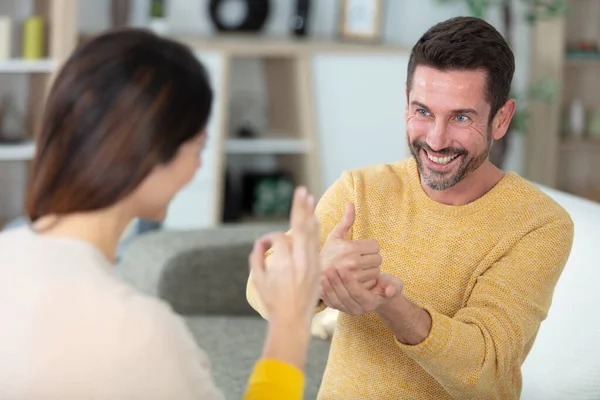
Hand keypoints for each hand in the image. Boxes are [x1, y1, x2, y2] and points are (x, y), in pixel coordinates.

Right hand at [249, 186, 320, 326]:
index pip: (279, 239)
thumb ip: (256, 258)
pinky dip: (315, 230)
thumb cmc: (273, 301)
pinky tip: (315, 218)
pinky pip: (317, 244)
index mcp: (283, 265)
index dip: (269, 239)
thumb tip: (261, 242)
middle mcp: (299, 262)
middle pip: (300, 228)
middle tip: (302, 190)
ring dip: (309, 214)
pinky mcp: (317, 268)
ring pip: (311, 234)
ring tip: (309, 197)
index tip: (263, 245)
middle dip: (300, 208)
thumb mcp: (258, 280)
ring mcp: (311, 264)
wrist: (293, 319)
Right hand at [320, 202, 381, 290]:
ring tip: (359, 268)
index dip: (370, 247)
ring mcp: (355, 276)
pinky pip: (371, 282)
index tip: (362, 249)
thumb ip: (346, 221)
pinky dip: (368, 281)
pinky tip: (358, 278)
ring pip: (376, 271)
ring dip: (371, 270)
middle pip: (378, 259)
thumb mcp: (334, 236)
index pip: (375, 246)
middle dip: (372, 258)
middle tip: (361, 259)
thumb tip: (351, 203)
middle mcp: (354, 262)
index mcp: (351, 248)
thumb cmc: (326, 254)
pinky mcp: (355, 287)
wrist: (315, 277)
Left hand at [321, 268, 402, 315]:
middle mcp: (358, 309)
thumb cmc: (386, 284)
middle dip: (336, 283)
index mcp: (370, 303)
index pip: (357, 293)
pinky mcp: (340, 307)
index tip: (342, 268)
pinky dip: (324, 293)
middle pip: (345, 297)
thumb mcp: (394, 284)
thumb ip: (394, 287)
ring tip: (323, 273)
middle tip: (329, 268)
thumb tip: (389, 291)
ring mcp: (348, 310)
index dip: (349, 282)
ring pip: (336, 300)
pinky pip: (330, 302)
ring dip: (328, 287)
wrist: (378, 292)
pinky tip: (319, 282)